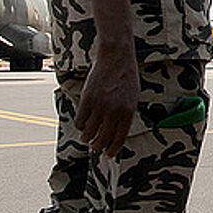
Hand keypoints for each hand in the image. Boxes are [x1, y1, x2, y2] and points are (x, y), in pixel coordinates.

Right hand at [74, 41, 138, 157]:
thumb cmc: (126, 78)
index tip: (107, 155)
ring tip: (87, 137)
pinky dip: (80, 125)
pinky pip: (80, 121)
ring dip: (87, 137)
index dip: (112, 150)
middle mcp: (114, 112)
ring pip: (88, 132)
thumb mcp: (132, 99)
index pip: (118, 140)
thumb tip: (115, 135)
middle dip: (97, 146)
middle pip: (101, 139)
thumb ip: (124, 116)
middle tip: (94, 147)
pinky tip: (83, 123)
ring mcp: (100, 106)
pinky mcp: (87, 99)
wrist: (116, 58)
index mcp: (127, 113)